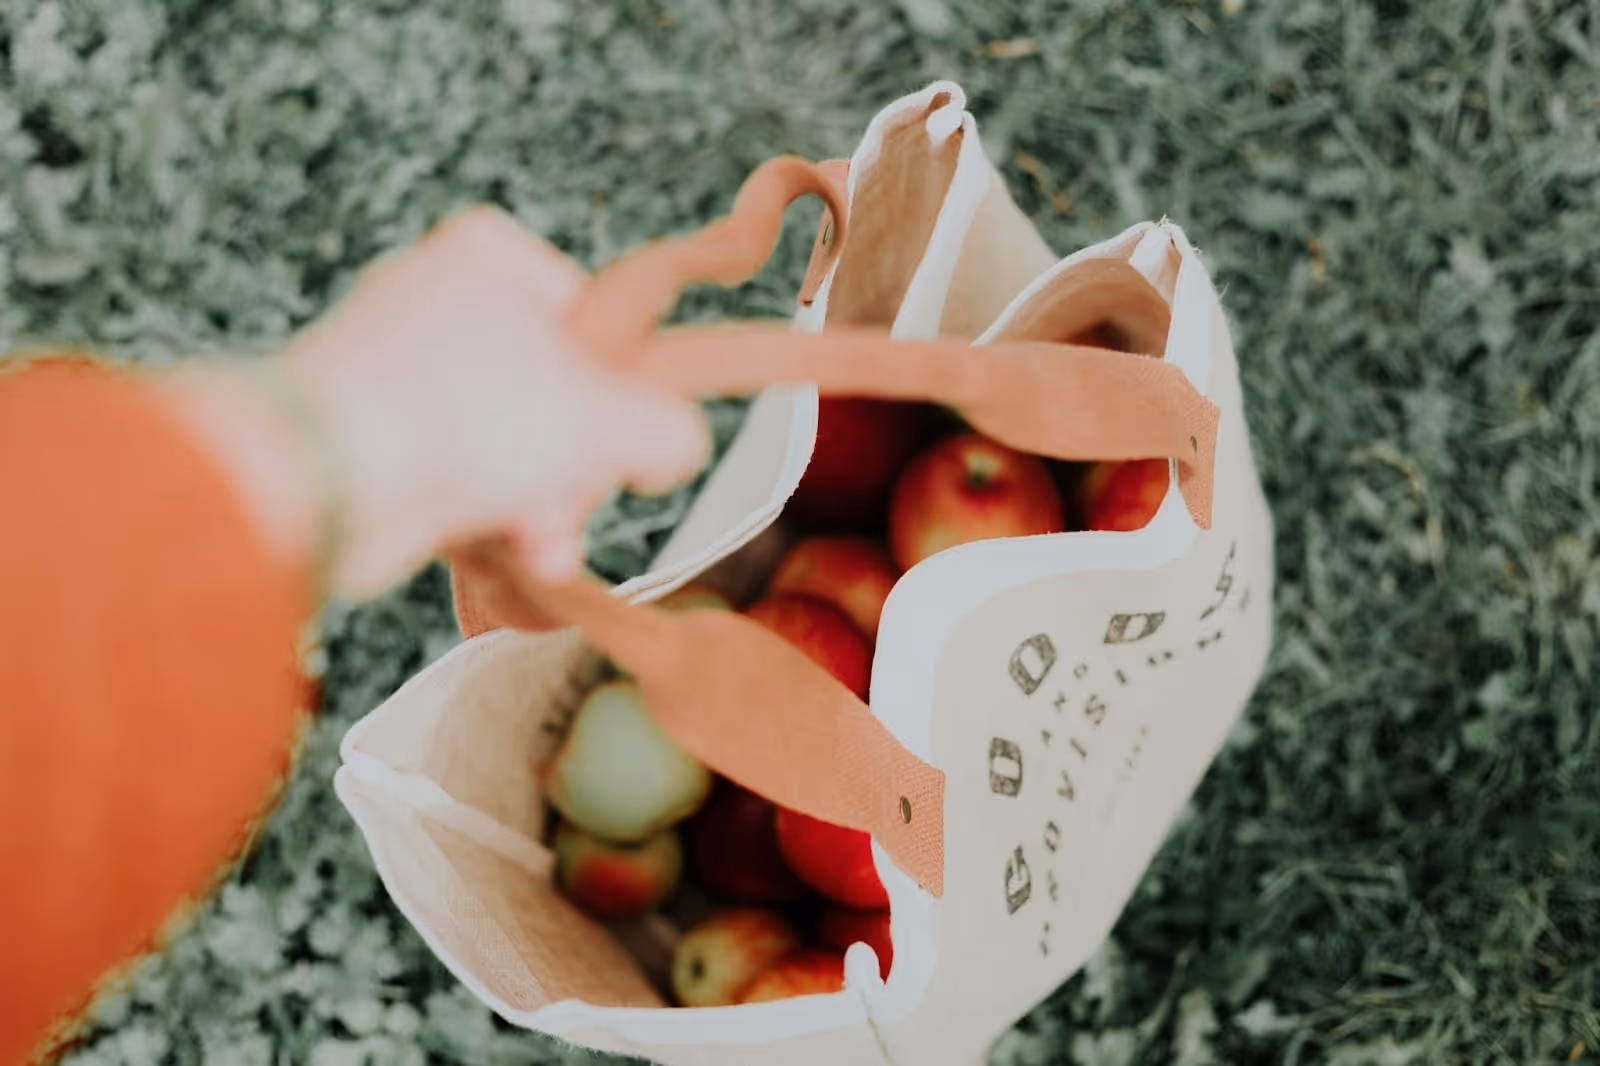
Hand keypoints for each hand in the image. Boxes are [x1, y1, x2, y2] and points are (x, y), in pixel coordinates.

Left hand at [169, 207, 710, 600]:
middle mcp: (438, 303)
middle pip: (553, 394)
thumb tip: (677, 446)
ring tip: (540, 541)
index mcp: (488, 258)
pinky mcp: (373, 440)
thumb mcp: (606, 417)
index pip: (592, 316)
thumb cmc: (461, 414)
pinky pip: (456, 478)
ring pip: (507, 446)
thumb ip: (667, 427)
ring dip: (538, 505)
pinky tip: (506, 552)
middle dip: (576, 468)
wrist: (323, 478)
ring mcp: (400, 373)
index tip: (629, 431)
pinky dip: (485, 516)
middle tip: (579, 497)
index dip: (621, 386)